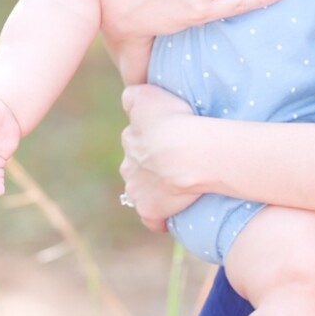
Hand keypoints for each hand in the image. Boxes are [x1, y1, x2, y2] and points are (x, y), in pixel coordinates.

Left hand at [120, 83, 217, 229]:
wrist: (187, 153)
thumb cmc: (173, 120)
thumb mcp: (147, 95)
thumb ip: (132, 96)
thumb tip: (129, 101)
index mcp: (130, 139)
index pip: (136, 140)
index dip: (152, 140)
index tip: (170, 140)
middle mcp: (128, 166)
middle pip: (136, 167)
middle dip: (151, 167)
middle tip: (177, 163)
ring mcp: (137, 190)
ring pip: (142, 192)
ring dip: (156, 191)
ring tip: (179, 188)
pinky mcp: (149, 211)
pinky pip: (153, 220)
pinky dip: (161, 219)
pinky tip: (173, 215)